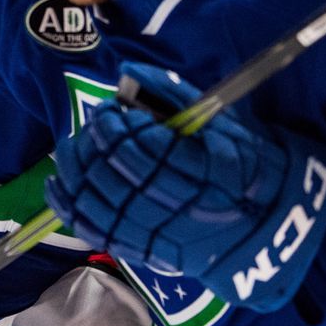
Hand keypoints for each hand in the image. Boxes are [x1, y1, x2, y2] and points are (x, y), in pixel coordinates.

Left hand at [45, 62, 325, 310]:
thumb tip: (128, 71)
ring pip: (104, 207)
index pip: (151, 152)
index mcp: (212, 175)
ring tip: (73, 146)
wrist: (268, 224)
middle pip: (122, 179)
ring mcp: (164, 237)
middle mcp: (187, 211)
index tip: (113, 112)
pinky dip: (70, 208)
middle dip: (97, 146)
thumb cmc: (244, 164)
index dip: (121, 130)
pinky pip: (98, 233)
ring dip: (78, 173)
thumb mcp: (222, 122)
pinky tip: (57, 184)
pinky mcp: (147, 253)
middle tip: (93, 123)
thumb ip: (174, 95)